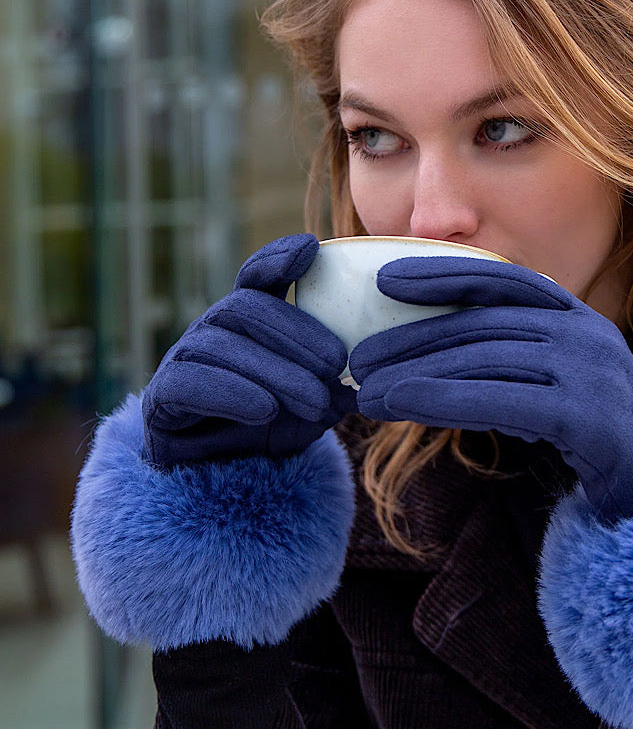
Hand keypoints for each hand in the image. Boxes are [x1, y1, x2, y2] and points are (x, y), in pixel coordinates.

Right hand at [143, 234, 355, 466]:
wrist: (232, 479)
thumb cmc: (279, 429)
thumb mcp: (318, 402)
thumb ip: (339, 383)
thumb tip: (376, 372)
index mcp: (248, 322)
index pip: (257, 277)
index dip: (277, 258)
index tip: (310, 248)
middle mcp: (212, 332)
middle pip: (246, 308)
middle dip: (296, 333)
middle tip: (337, 365)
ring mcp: (182, 361)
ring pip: (221, 345)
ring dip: (275, 372)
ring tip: (314, 401)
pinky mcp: (161, 399)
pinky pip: (188, 383)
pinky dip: (231, 393)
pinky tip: (264, 410)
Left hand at [349, 257, 632, 522]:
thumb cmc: (597, 438)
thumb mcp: (555, 386)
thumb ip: (511, 362)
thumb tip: (430, 358)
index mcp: (578, 318)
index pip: (503, 277)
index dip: (443, 274)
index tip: (385, 282)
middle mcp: (587, 335)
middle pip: (483, 324)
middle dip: (414, 338)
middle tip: (359, 360)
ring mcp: (593, 374)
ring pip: (487, 360)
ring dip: (418, 373)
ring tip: (367, 393)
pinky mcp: (592, 420)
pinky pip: (504, 401)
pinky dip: (447, 401)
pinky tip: (406, 408)